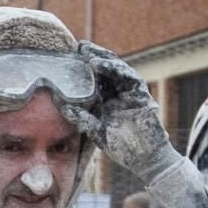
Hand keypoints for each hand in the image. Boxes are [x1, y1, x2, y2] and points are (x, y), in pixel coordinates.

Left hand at [76, 40, 180, 181]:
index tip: (70, 58)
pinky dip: (116, 69)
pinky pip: (130, 78)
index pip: (96, 80)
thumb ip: (82, 118)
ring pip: (118, 70)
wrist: (146, 160)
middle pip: (106, 71)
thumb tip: (61, 106)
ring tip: (87, 52)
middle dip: (94, 57)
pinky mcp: (142, 97)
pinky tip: (101, 64)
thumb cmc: (123, 148)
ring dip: (103, 59)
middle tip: (78, 47)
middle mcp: (119, 95)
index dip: (84, 69)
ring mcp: (131, 95)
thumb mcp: (97, 132)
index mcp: (108, 101)